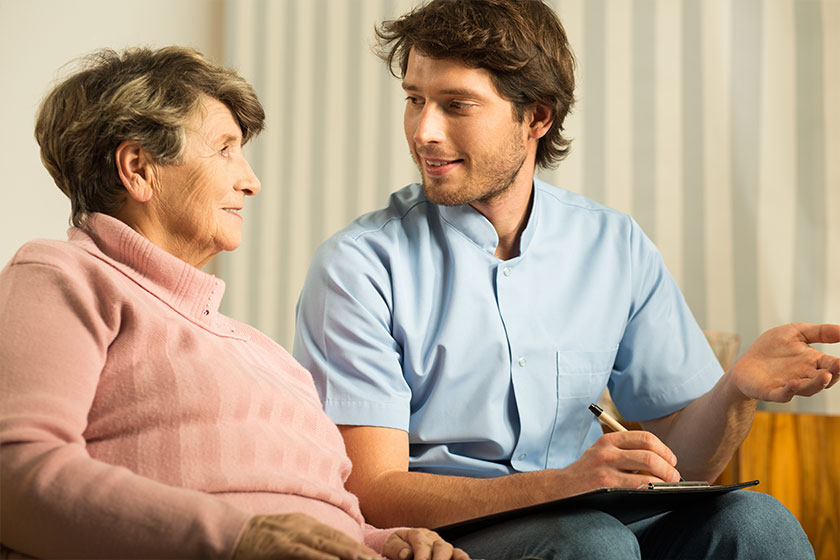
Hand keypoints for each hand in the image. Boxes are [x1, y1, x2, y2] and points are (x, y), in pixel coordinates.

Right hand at [234, 513, 382, 559]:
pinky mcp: (280, 545)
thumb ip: (306, 543)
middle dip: (361, 552)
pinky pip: (304, 552)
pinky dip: (321, 557)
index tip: (375, 558)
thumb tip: (328, 555)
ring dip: (349, 554)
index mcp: (307, 524)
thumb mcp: (286, 534)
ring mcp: (292, 535)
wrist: (228, 530)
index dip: (359, 547)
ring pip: (327, 545)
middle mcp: (303, 526)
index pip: (339, 537)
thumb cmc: (257, 539)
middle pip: (338, 540)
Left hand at [383, 529, 470, 559]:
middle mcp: (434, 540)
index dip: (421, 553)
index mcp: (418, 535)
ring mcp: (446, 549)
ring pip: (456, 553)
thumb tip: (405, 554)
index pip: (421, 542)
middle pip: (442, 546)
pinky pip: (461, 559)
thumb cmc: (397, 548)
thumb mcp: (391, 546)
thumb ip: (396, 548)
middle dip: (440, 558)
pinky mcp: (453, 558)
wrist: (403, 546)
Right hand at [559, 430, 681, 493]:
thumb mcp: (601, 454)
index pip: (645, 438)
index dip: (664, 449)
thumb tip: (660, 462)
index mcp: (609, 439)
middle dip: (669, 465)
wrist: (560, 488)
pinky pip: (638, 483)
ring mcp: (606, 465)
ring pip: (648, 464)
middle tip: (674, 476)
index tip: (671, 460)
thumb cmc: (586, 474)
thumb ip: (624, 453)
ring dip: (666, 476)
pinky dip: (653, 487)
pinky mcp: (606, 482)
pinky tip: (654, 491)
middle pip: (650, 451)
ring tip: (669, 484)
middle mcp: (608, 449)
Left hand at [729, 322, 839, 401]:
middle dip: (834, 374)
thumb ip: (819, 332)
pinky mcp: (771, 392)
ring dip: (818, 384)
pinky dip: (789, 391)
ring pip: (808, 388)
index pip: (832, 365)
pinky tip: (793, 383)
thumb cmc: (771, 348)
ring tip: (826, 375)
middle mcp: (805, 376)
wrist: (745, 364)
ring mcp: (789, 385)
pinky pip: (783, 394)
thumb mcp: (795, 333)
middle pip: (824, 379)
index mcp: (813, 362)